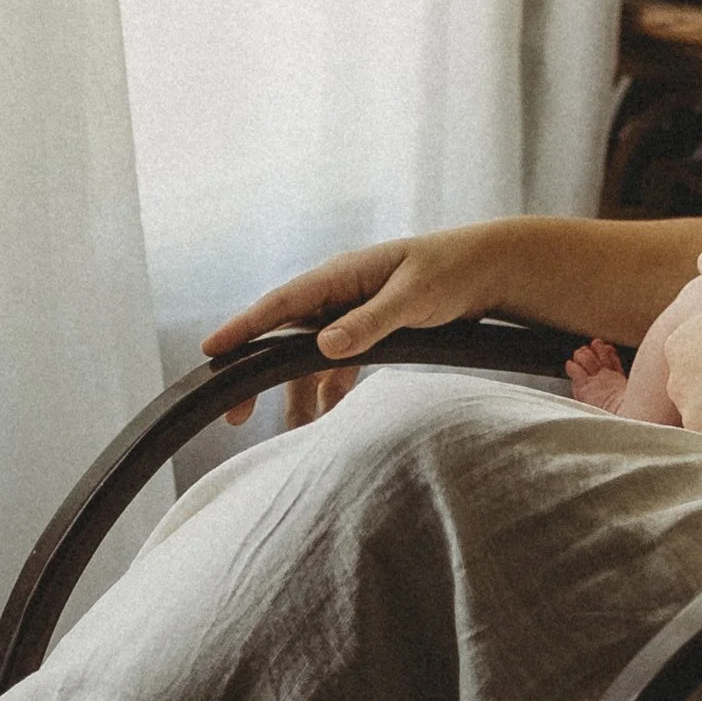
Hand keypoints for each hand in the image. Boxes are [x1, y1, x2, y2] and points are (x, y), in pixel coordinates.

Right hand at [205, 229, 516, 427]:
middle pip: (284, 336)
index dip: (243, 329)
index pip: (280, 305)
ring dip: (298, 393)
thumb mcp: (413, 297)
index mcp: (340, 275)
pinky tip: (325, 418)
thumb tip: (324, 347)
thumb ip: (369, 323)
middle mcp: (338, 292)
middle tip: (233, 414)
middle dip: (257, 375)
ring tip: (290, 432)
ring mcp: (351, 312)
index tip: (211, 352)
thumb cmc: (452, 271)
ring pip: (309, 357)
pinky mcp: (369, 330)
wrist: (490, 269)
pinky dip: (329, 391)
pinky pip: (337, 365)